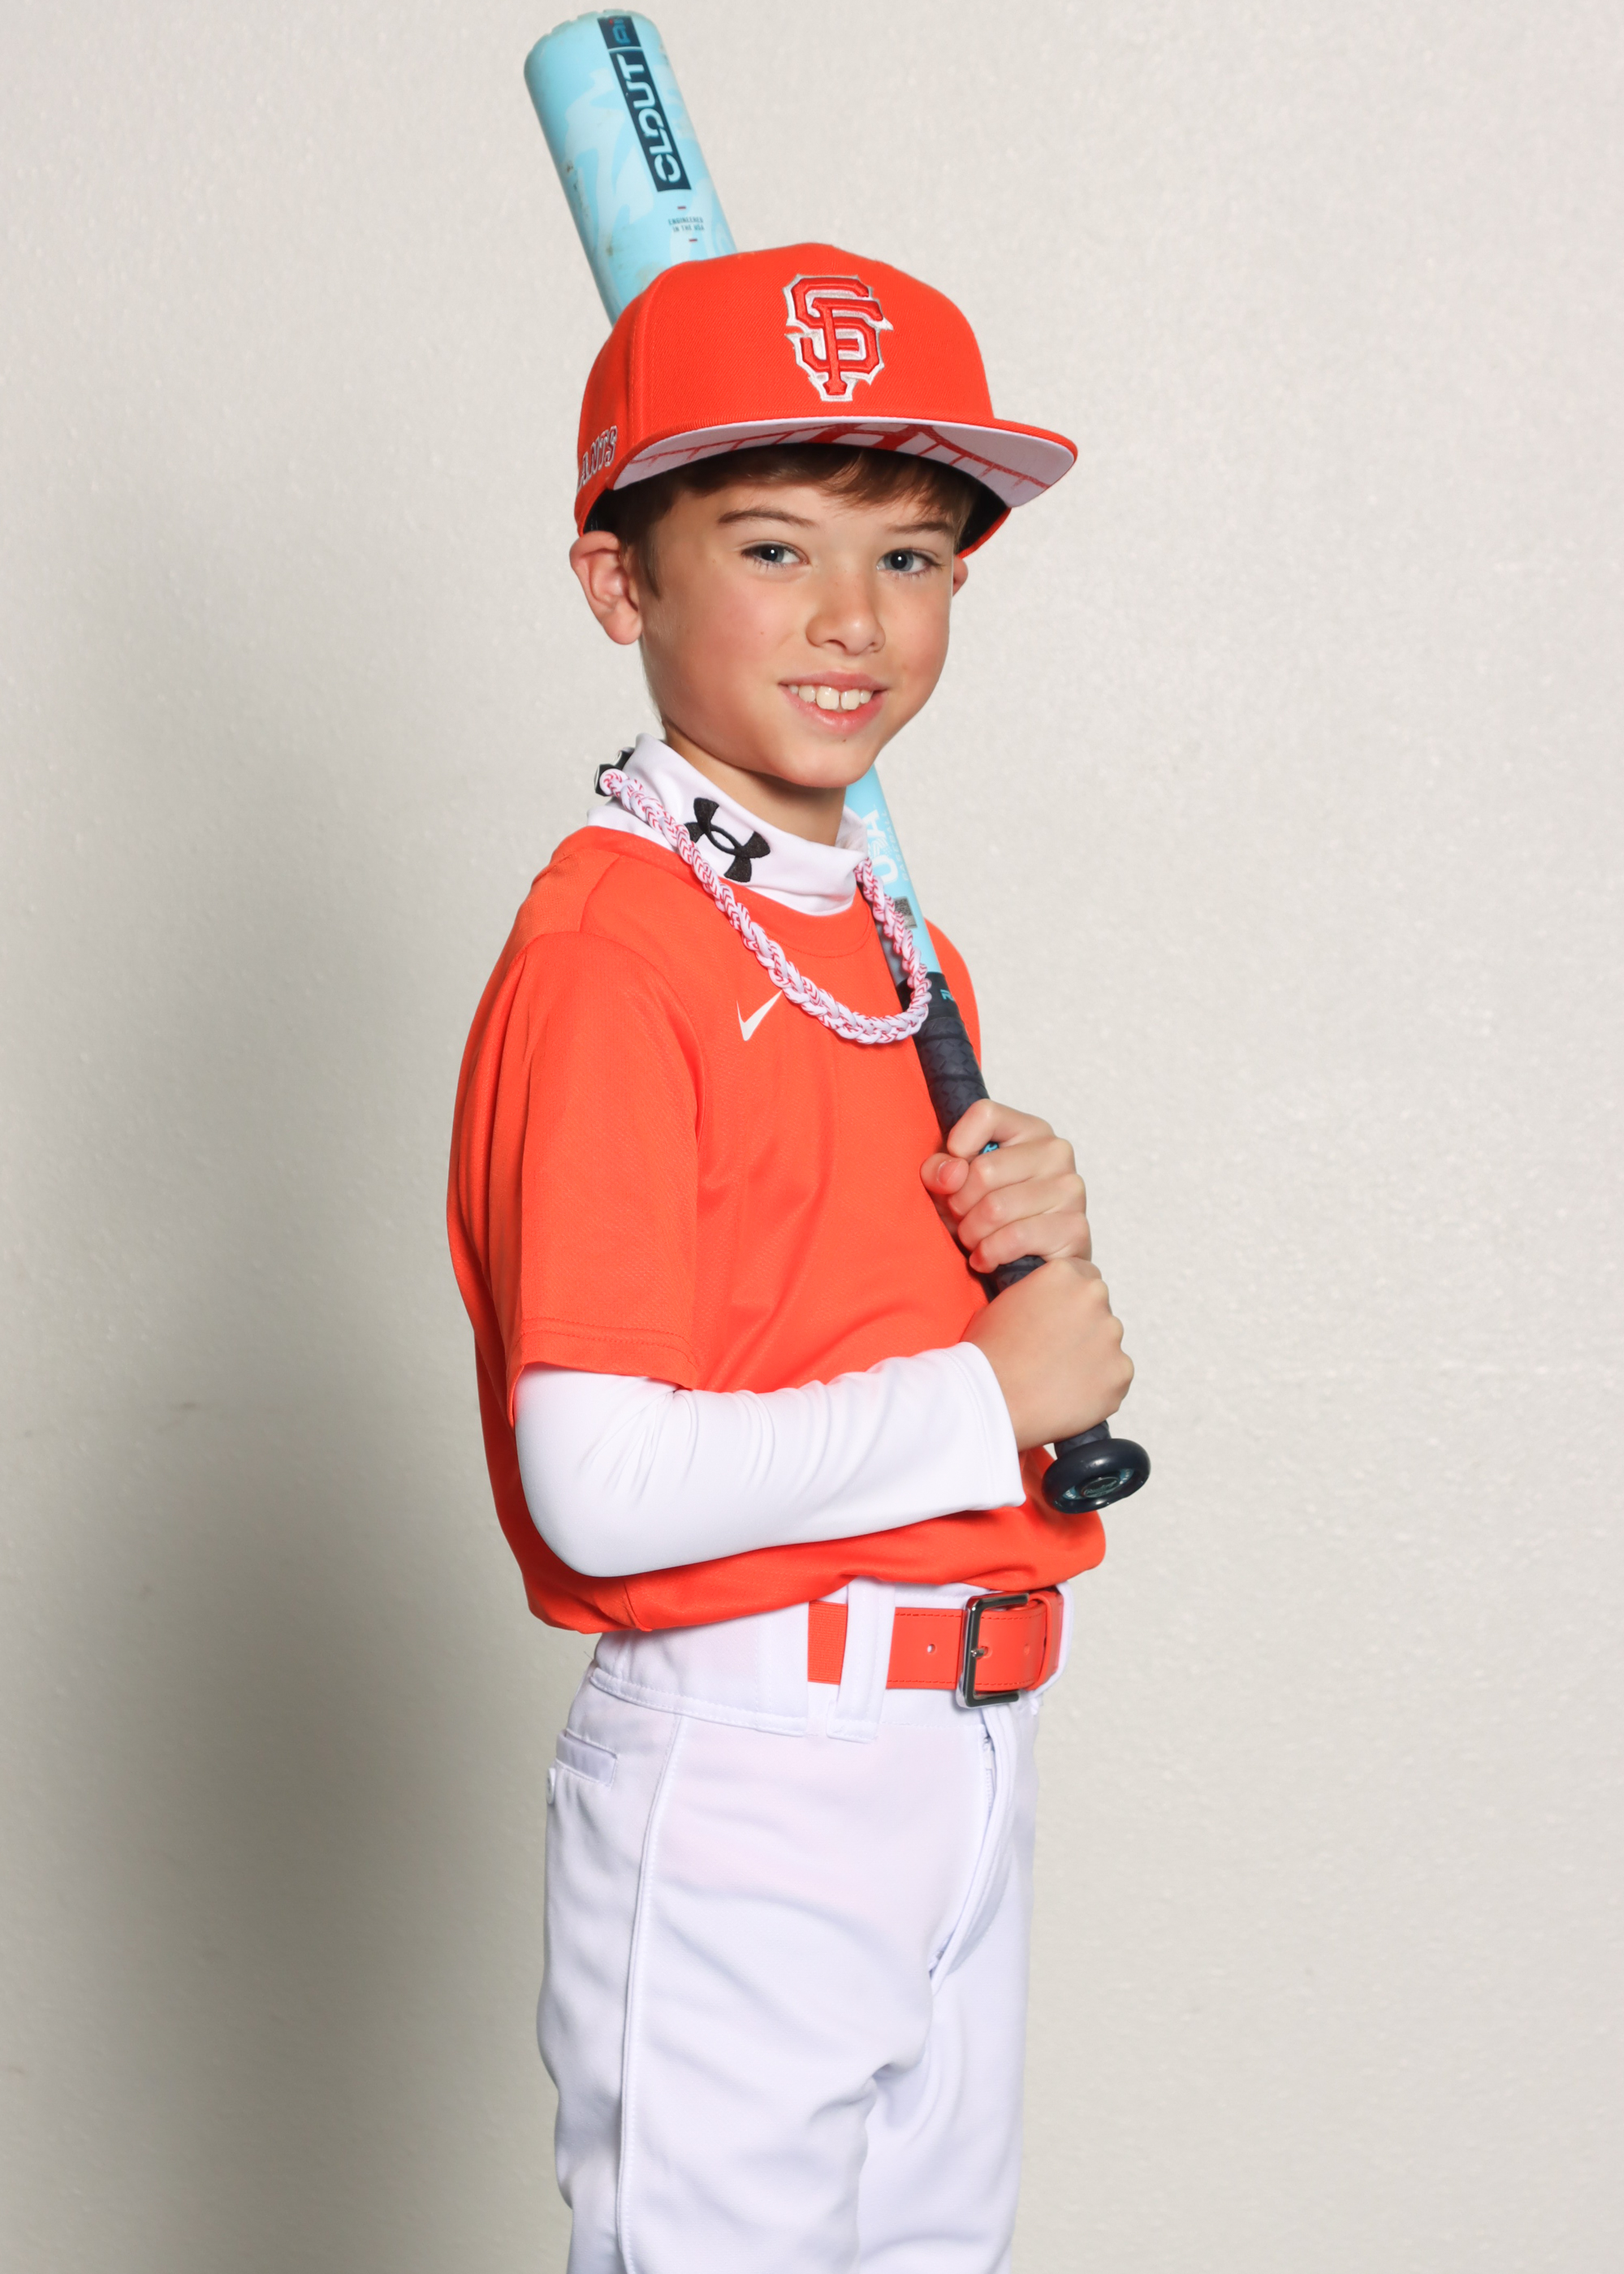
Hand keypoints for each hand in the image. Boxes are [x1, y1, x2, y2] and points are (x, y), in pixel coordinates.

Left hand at [921, 1099, 1089, 1275]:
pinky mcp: (1074, 1228)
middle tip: (960, 1220)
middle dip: (958, 1205)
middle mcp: (1056, 1152)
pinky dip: (990, 1254)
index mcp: (1029, 1130)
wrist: (1032, 1265)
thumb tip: (950, 1175)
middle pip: (983, 1171)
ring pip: (996, 1208)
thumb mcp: (955, 1187)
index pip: (985, 1114)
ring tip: (973, 1241)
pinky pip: (1015, 1237)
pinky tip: (985, 1259)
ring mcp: (1070, 1188)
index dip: (956, 1146)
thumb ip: (940, 1170)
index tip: (953, 1176)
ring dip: (971, 1233)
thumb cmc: (990, 1216)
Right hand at [962, 1257, 1133, 1451]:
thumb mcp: (1002, 1303)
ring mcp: (1111, 1335)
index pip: (1084, 1277)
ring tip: (1058, 1378)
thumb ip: (1036, 1297)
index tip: (1060, 1321)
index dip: (1070, 1302)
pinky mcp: (1121, 1372)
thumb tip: (1044, 1307)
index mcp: (1063, 1273)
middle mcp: (1093, 1296)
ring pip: (1108, 1344)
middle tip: (1057, 1352)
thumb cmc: (989, 1353)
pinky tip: (1069, 1395)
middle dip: (1083, 1328)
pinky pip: (1115, 1377)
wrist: (992, 1398)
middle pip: (1099, 1309)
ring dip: (1091, 1357)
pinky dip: (1099, 1387)